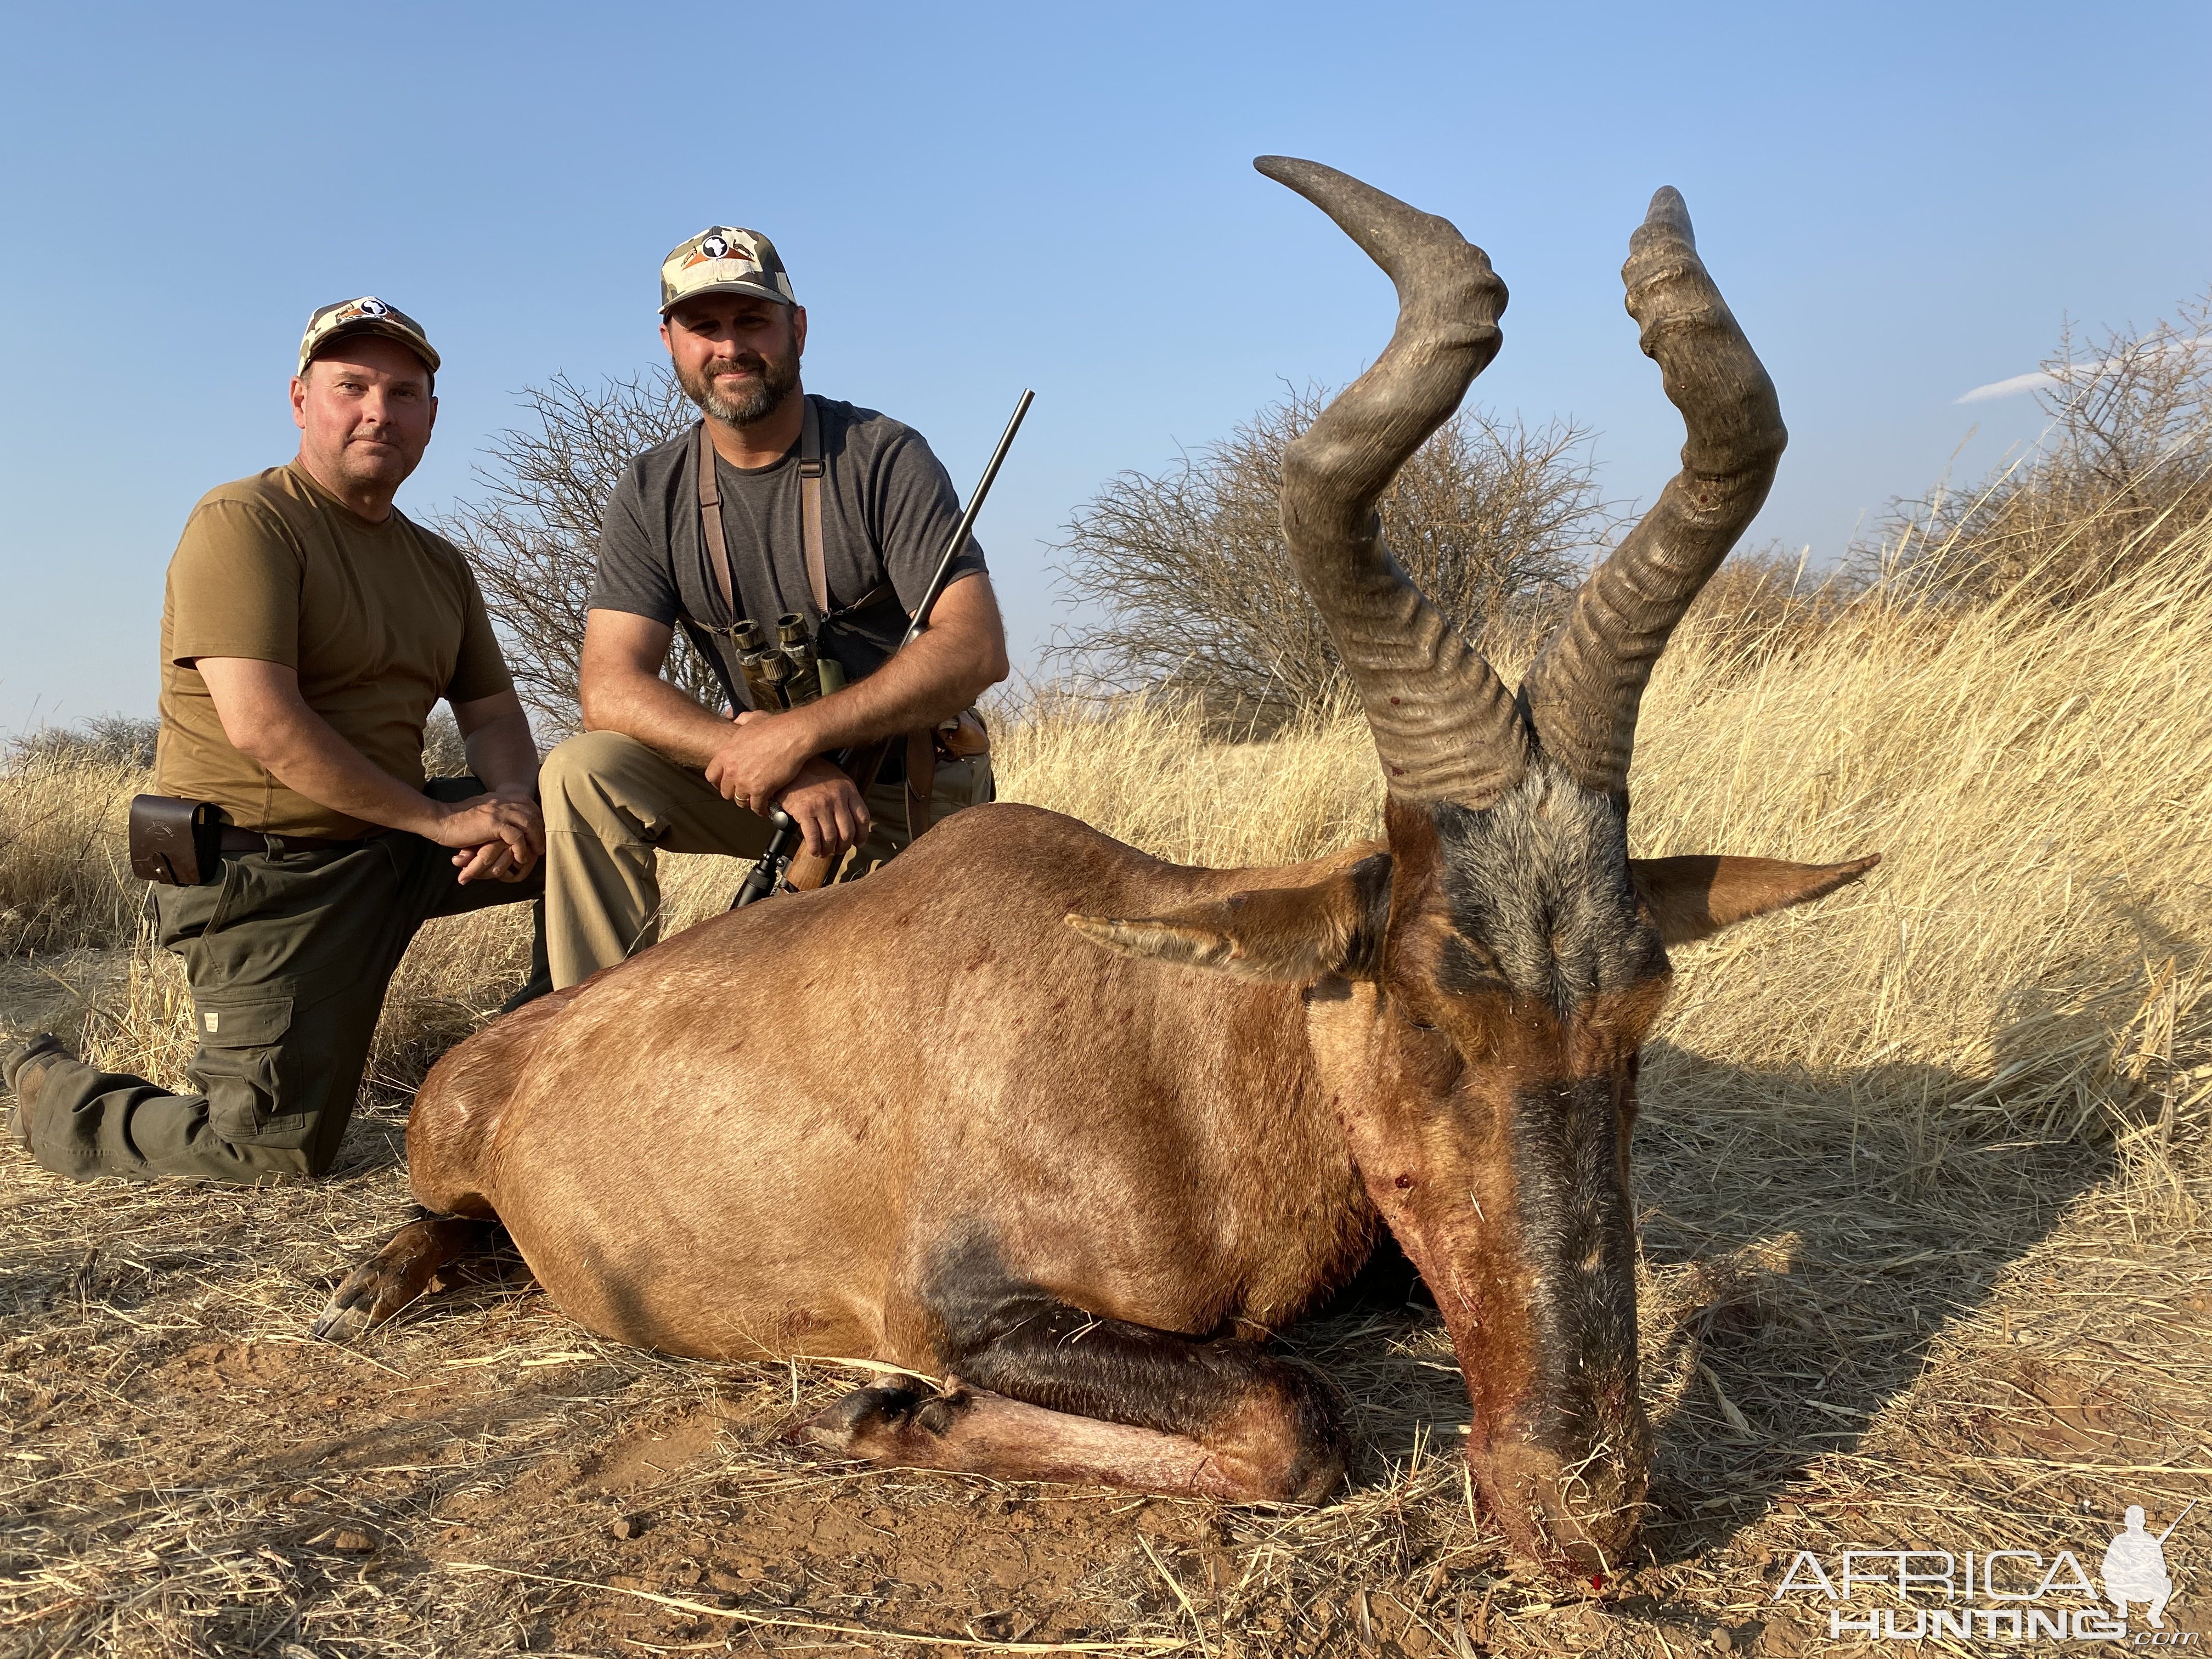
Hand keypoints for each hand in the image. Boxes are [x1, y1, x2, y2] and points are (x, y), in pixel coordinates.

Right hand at [423, 792, 544, 881]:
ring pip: (529, 823)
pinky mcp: (493, 824)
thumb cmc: (458, 820)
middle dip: (540, 830)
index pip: (528, 803)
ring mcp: (498, 811)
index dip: (537, 817)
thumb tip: (506, 826)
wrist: (440, 820)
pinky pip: (516, 837)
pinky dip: (521, 849)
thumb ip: (495, 814)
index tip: (540, 831)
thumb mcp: (482, 813)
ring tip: (537, 853)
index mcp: (500, 797)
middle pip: (532, 813)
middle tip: (542, 846)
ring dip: (535, 840)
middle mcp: (502, 801)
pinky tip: (520, 858)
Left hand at [704, 709, 816, 813]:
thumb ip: (739, 719)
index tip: (725, 784)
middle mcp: (732, 770)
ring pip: (740, 801)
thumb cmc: (774, 726)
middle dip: (734, 793)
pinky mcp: (761, 790)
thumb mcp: (751, 718)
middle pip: (725, 792)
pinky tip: (764, 809)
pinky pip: (756, 806)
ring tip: (754, 801)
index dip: (718, 782)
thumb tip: (734, 717)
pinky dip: (760, 809)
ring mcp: (745, 781)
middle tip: (742, 793)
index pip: (711, 776)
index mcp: (726, 754)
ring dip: (747, 802)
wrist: (792, 735)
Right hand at [777, 757, 871, 859]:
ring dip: (829, 850)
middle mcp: (837, 798)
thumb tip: (851, 818)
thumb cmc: (811, 771)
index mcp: (847, 789)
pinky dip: (815, 849)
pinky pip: (813, 837)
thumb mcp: (836, 777)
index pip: (862, 817)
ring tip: (825, 851)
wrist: (789, 763)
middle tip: (839, 849)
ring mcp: (821, 805)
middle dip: (844, 846)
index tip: (859, 842)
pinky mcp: (804, 811)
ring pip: (831, 837)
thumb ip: (846, 795)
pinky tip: (814, 851)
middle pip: (848, 831)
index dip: (862, 835)